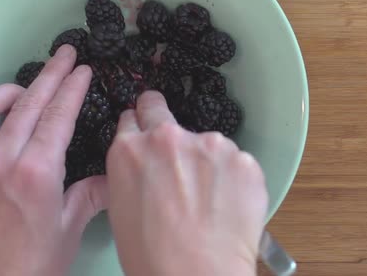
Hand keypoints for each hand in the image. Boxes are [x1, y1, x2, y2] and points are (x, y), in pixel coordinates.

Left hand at [0, 45, 107, 275]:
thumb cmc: (32, 265)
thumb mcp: (69, 229)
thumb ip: (89, 194)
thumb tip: (109, 178)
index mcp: (35, 172)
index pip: (57, 117)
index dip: (72, 88)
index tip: (83, 69)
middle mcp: (1, 161)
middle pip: (28, 104)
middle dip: (50, 75)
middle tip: (66, 54)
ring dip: (12, 88)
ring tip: (30, 82)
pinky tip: (0, 114)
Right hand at [107, 91, 268, 275]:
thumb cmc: (155, 258)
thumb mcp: (122, 208)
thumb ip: (135, 172)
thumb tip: (148, 166)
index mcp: (130, 151)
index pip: (133, 117)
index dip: (140, 126)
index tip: (147, 130)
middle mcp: (169, 138)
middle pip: (161, 109)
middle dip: (163, 121)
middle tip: (173, 147)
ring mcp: (210, 145)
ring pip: (207, 142)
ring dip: (207, 160)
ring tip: (209, 200)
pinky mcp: (243, 159)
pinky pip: (237, 161)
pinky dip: (234, 178)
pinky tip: (228, 206)